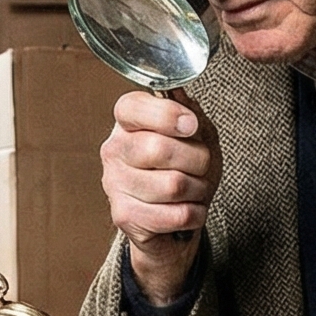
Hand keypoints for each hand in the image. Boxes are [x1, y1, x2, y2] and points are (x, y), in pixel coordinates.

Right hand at [101, 90, 217, 304]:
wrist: (176, 220)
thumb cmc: (186, 171)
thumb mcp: (196, 134)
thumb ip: (189, 111)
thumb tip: (178, 94)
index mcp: (127, 123)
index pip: (133, 107)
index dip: (167, 114)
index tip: (191, 125)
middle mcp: (114, 150)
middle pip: (158, 149)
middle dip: (196, 159)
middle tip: (200, 165)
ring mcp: (115, 184)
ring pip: (173, 185)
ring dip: (198, 189)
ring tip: (194, 189)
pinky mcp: (124, 216)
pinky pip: (176, 214)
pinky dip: (195, 214)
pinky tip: (188, 208)